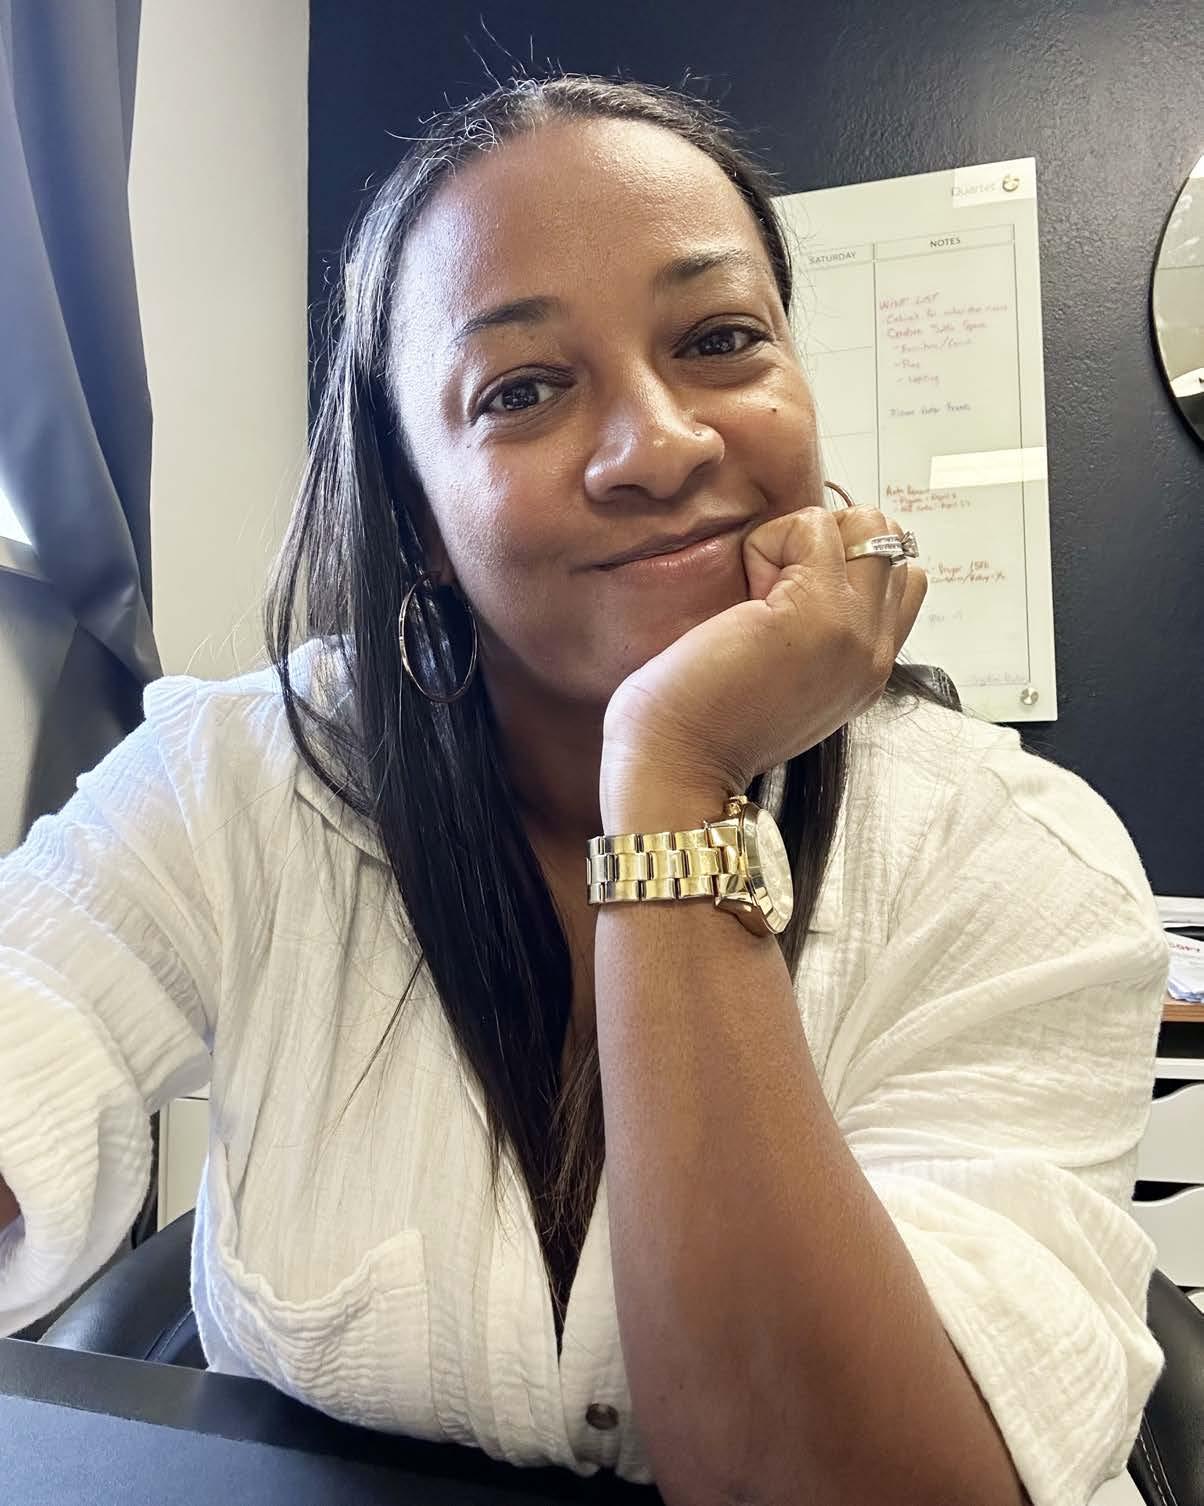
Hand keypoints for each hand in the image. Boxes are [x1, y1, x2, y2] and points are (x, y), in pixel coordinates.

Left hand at [600, 505, 927, 804]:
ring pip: (870, 526)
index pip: (900, 579)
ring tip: (761, 590)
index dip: (843, 562)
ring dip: (805, 539)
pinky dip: (769, 542)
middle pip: (890, 542)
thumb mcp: (785, 675)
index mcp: (868, 670)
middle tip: (772, 588)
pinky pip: (812, 527)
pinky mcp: (820, 612)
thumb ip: (820, 630)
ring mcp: (856, 632)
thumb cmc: (703, 719)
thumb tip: (804, 565)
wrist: (675, 764)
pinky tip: (743, 595)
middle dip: (830, 541)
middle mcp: (876, 654)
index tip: (785, 598)